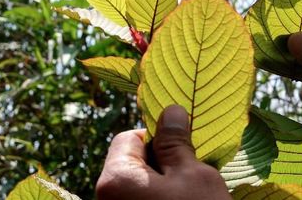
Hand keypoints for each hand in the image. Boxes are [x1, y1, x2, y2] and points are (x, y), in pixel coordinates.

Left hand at [95, 105, 230, 199]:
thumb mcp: (193, 175)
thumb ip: (176, 143)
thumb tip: (170, 110)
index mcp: (115, 179)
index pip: (129, 138)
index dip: (160, 138)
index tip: (185, 150)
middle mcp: (107, 198)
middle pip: (134, 163)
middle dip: (163, 163)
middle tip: (190, 176)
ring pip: (141, 184)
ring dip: (166, 183)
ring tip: (191, 194)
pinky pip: (144, 198)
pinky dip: (163, 197)